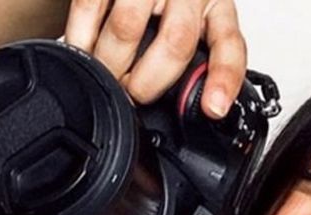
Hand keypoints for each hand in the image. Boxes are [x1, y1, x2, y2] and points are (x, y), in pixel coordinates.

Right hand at [64, 0, 246, 118]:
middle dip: (148, 82)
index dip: (222, 79)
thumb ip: (195, 54)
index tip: (213, 108)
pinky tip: (82, 51)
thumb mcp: (197, 17)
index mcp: (215, 4)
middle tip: (133, 95)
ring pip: (128, 27)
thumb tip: (195, 104)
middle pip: (174, 42)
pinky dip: (82, 38)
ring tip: (106, 77)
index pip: (228, 42)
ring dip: (112, 64)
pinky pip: (90, 7)